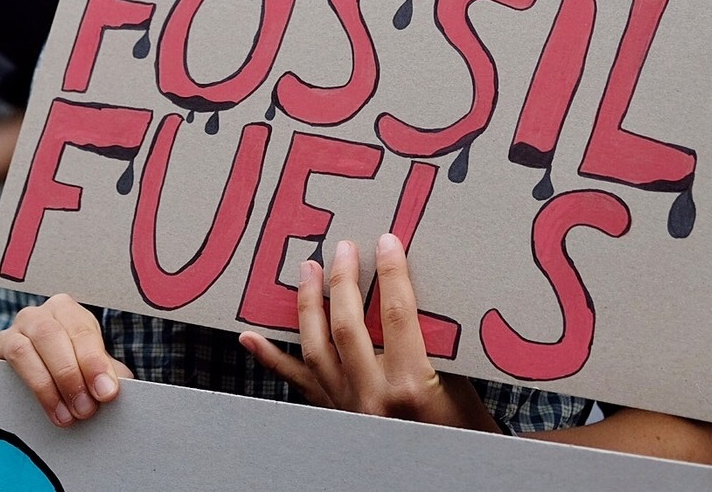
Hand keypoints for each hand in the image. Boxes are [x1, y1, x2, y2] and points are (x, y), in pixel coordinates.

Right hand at [0, 294, 132, 426]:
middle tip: (86, 410)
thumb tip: (118, 388)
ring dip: (47, 385)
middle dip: (71, 375)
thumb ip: (107, 374)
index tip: (107, 393)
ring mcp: (11, 332)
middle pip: (52, 336)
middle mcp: (37, 315)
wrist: (31, 371)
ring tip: (66, 417)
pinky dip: (25, 388)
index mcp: (67, 311)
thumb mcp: (90, 366)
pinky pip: (3, 365)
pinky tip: (39, 411)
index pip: (82, 331)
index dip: (95, 362)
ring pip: (25, 349)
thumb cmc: (69, 367)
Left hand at [240, 234, 497, 431]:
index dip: (391, 274)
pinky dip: (271, 359)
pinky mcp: (334, 415)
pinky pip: (298, 383)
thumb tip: (418, 297)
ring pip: (316, 349)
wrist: (438, 476)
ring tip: (307, 270)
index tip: (386, 242)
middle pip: (347, 326)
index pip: (396, 315)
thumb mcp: (463, 388)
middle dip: (343, 281)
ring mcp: (346, 409)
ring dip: (309, 305)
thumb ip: (439, 346)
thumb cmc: (462, 433)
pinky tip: (249, 337)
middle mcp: (372, 397)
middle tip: (343, 248)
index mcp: (410, 386)